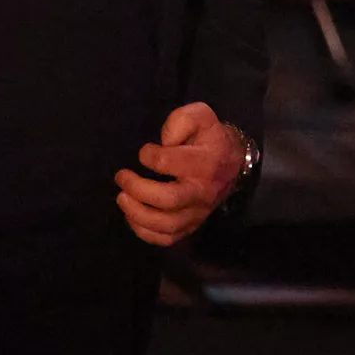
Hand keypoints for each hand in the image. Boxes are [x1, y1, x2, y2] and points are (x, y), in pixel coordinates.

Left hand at [114, 102, 242, 245]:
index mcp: (204, 162)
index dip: (149, 156)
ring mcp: (198, 212)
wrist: (232, 162)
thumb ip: (181, 121)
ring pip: (166, 224)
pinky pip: (168, 238)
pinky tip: (133, 217)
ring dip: (137, 214)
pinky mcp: (192, 225)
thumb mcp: (200, 115)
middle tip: (121, 177)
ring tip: (122, 198)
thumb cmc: (209, 138)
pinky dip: (145, 232)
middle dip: (138, 189)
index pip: (169, 163)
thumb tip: (164, 141)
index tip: (144, 152)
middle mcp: (202, 191)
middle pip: (168, 200)